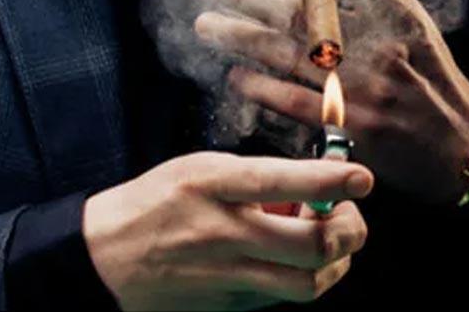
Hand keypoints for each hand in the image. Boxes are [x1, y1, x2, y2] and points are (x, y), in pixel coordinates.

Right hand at [83, 152, 372, 310]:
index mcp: (211, 184)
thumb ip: (256, 179)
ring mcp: (226, 275)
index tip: (363, 177)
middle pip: (311, 244)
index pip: (281, 180)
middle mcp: (222, 232)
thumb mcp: (201, 170)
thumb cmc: (155, 201)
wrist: (105, 256)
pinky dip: (304, 276)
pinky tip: (295, 258)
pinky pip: (282, 296)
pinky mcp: (227, 304)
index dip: (331, 179)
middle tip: (350, 214)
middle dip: (350, 229)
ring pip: (307, 282)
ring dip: (335, 260)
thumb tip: (310, 192)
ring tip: (329, 238)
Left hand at [187, 0, 468, 203]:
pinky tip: (234, 76)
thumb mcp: (413, 28)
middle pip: (299, 10)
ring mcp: (360, 87)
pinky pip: (294, 101)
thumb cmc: (432, 82)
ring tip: (204, 25)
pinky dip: (261, 87)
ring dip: (240, 37)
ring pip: (286, 54)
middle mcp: (377, 47)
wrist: (459, 147)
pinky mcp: (348, 125)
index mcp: (398, 17)